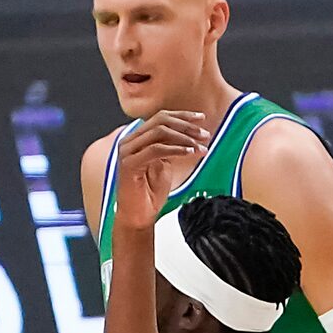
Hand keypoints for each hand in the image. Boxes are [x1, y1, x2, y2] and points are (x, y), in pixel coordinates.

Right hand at [110, 112, 207, 232]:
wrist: (138, 216)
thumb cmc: (150, 193)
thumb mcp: (165, 164)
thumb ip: (171, 147)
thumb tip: (190, 134)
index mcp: (137, 138)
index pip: (160, 117)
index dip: (182, 116)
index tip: (201, 118)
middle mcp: (129, 141)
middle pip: (160, 121)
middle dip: (186, 126)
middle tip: (204, 134)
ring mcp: (127, 151)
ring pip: (159, 132)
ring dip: (184, 138)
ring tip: (200, 146)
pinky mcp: (129, 164)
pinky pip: (156, 150)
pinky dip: (175, 150)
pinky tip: (190, 153)